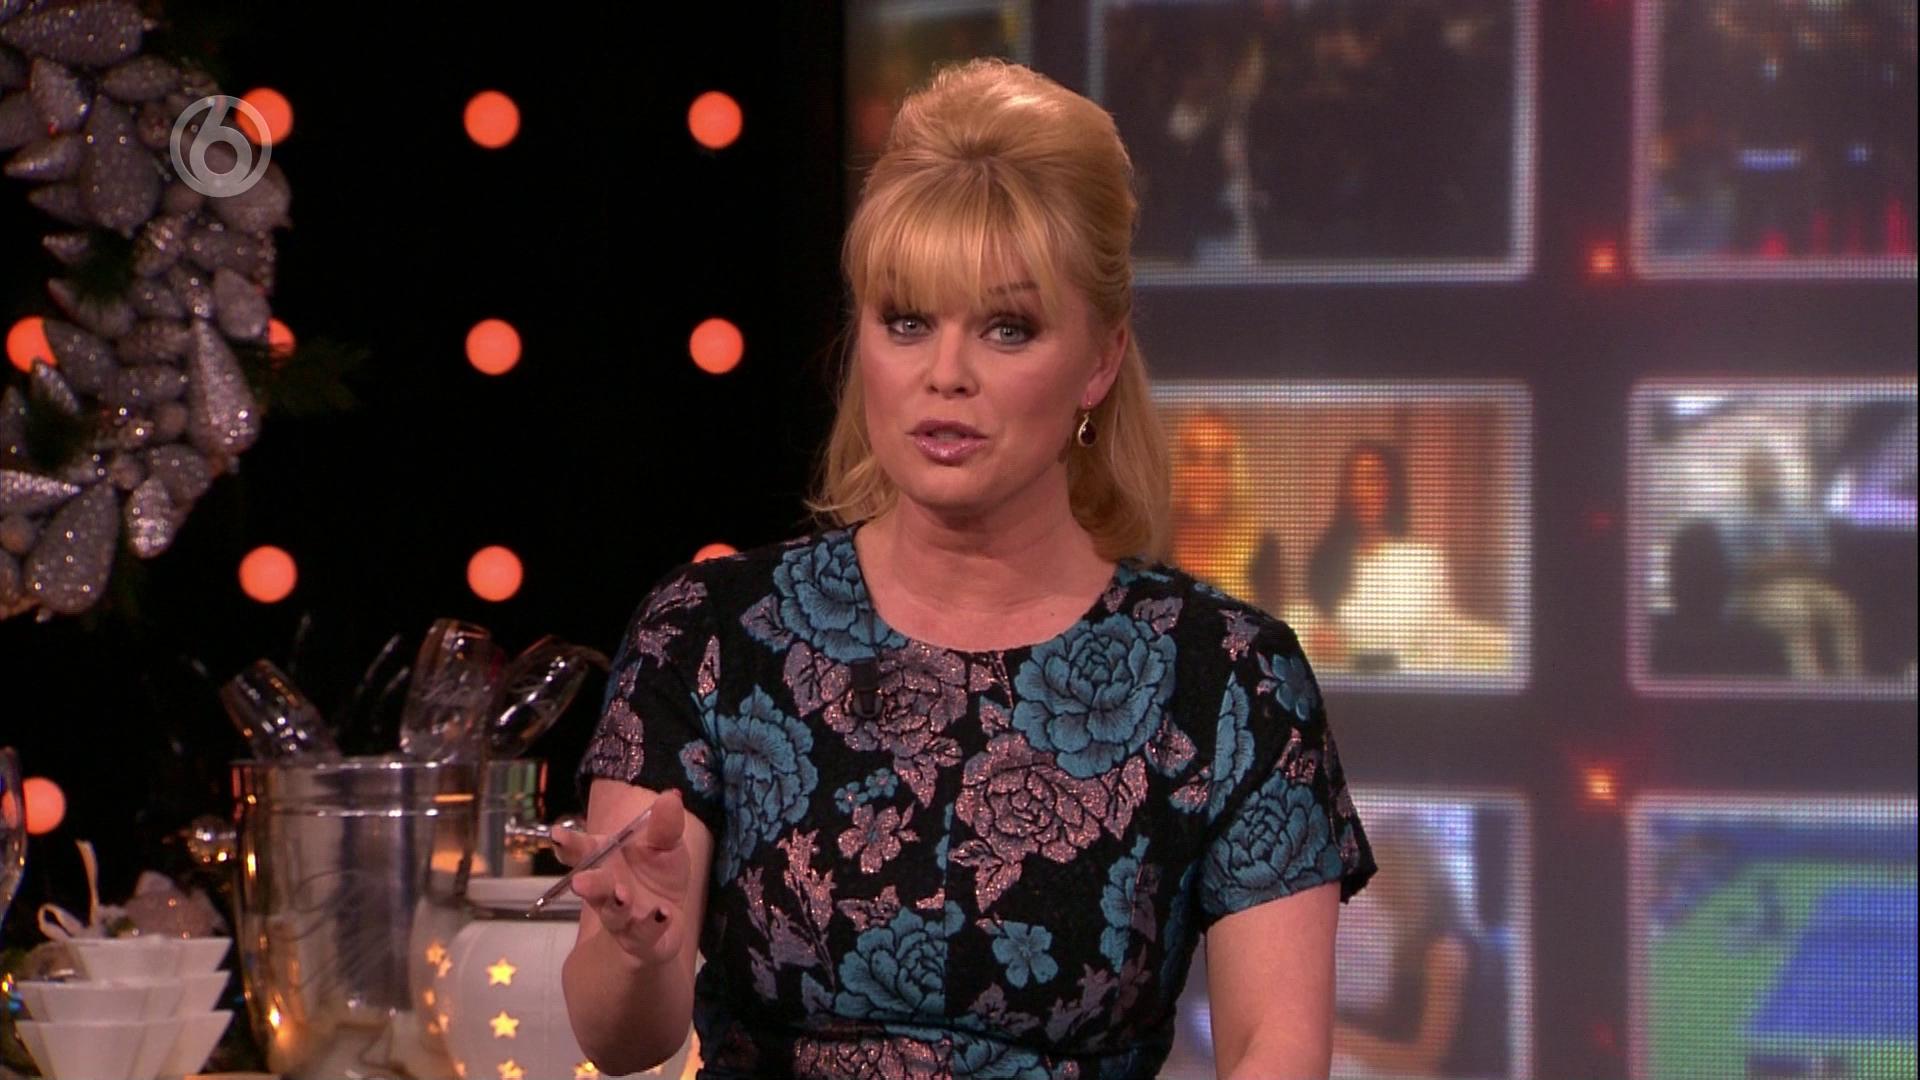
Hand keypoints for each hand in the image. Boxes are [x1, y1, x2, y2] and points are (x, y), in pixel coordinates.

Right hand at [551, 790, 692, 968]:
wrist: (667, 922)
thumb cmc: (658, 876)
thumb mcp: (667, 846)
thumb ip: (665, 825)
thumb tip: (669, 795)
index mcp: (604, 862)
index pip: (580, 852)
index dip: (567, 844)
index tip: (557, 835)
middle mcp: (607, 891)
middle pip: (592, 887)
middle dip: (588, 884)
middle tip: (580, 881)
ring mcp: (622, 919)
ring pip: (613, 914)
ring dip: (616, 905)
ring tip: (622, 895)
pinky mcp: (642, 941)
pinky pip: (645, 934)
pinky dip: (652, 924)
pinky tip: (662, 913)